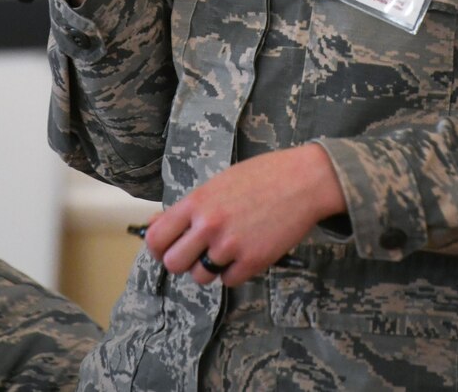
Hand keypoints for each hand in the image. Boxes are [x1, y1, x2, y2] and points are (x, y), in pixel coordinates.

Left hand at [142, 144, 348, 286]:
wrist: (303, 180)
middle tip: (198, 252)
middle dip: (183, 262)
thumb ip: (187, 208)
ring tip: (226, 250)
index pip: (156, 238)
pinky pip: (228, 280)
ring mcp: (231, 245)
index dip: (158, 248)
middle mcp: (209, 225)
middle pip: (174, 264)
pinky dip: (234, 271)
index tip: (167, 248)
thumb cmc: (261, 177)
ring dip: (210, 268)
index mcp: (196, 202)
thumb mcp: (217, 184)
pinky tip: (245, 252)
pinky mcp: (253, 261)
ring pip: (200, 276)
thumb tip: (154, 224)